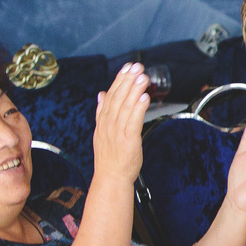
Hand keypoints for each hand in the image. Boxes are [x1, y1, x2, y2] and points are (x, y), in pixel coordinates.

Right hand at [92, 63, 151, 190]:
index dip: (119, 80)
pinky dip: (138, 109)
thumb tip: (101, 94)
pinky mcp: (128, 141)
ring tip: (143, 77)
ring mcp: (117, 132)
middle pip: (117, 98)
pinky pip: (133, 122)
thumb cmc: (109, 156)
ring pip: (125, 107)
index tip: (127, 67)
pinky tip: (144, 98)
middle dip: (128, 81)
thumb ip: (102, 111)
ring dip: (135, 90)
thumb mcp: (101, 131)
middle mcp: (108, 124)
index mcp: (103, 121)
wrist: (110, 177)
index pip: (110, 95)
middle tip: (137, 67)